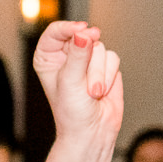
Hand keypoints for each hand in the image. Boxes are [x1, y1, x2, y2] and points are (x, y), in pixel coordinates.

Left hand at [32, 22, 123, 150]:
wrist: (92, 133)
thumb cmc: (71, 113)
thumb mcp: (69, 82)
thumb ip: (77, 55)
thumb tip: (83, 35)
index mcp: (49, 57)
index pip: (56, 31)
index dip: (70, 29)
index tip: (81, 31)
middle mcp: (68, 56)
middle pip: (84, 38)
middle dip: (88, 61)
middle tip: (85, 79)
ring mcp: (88, 60)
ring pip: (101, 48)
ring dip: (99, 73)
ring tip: (92, 92)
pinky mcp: (106, 67)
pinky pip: (114, 58)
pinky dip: (110, 76)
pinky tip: (102, 90)